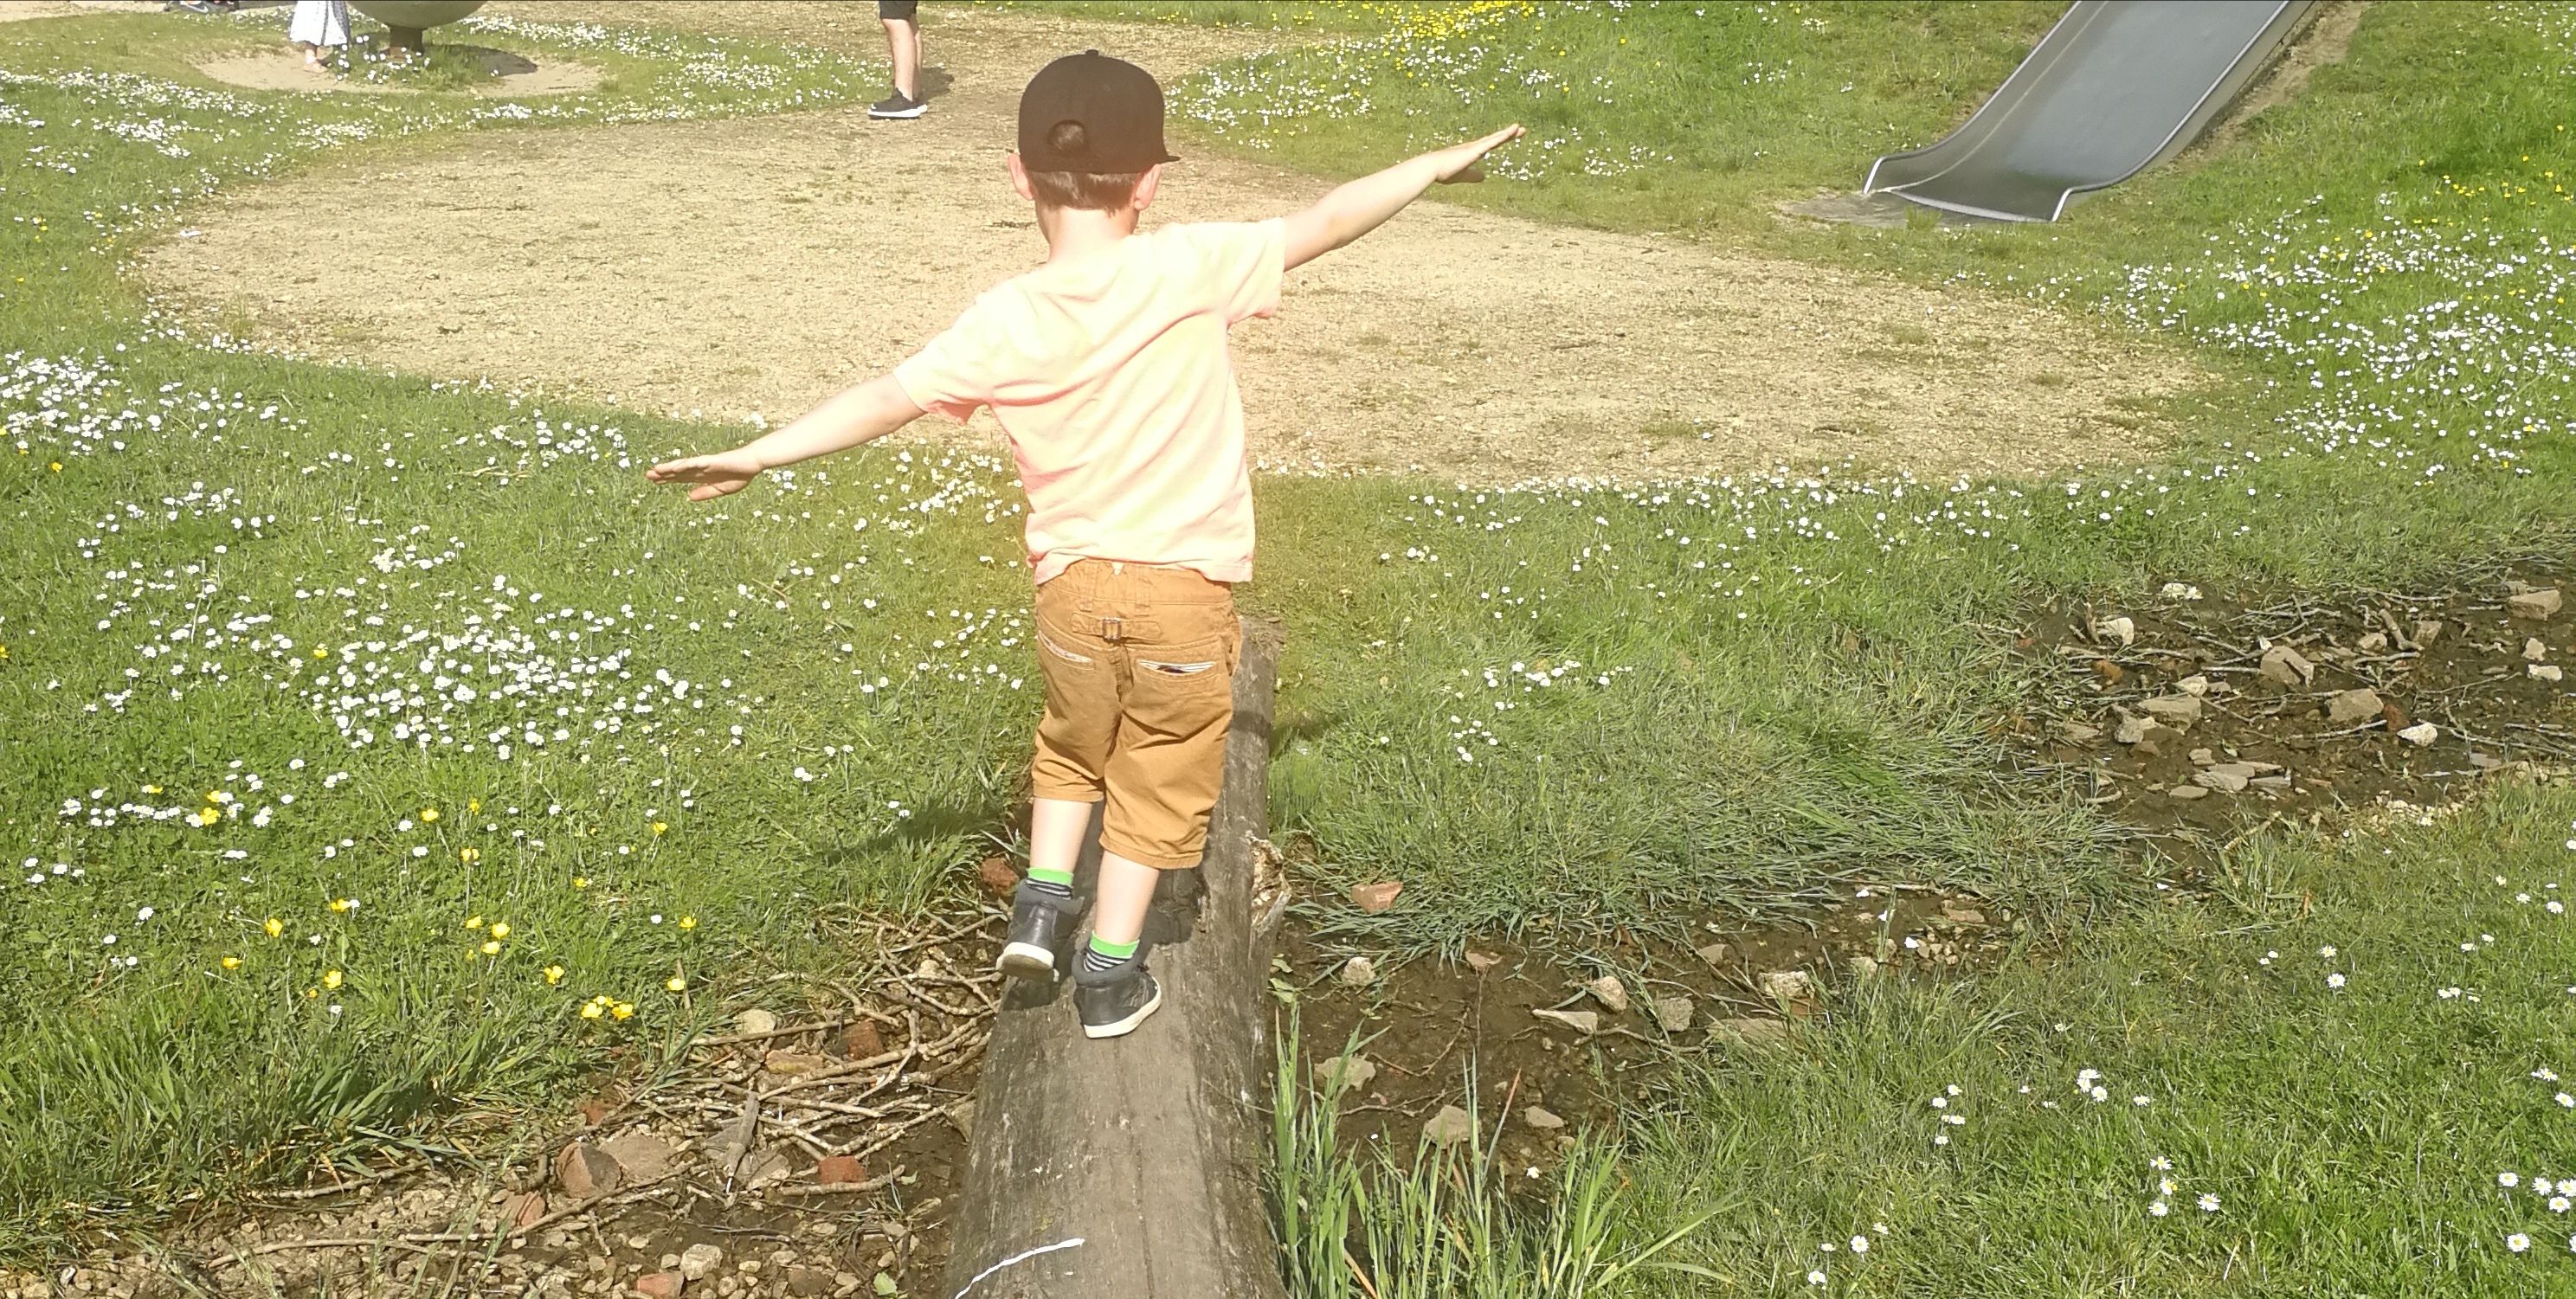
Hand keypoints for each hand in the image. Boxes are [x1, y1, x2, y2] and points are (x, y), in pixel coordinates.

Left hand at [646, 448, 763, 500]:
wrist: (753, 463)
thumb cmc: (739, 475)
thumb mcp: (721, 490)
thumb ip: (705, 493)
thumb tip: (688, 497)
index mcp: (702, 476)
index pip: (681, 478)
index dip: (667, 480)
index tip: (654, 482)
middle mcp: (700, 468)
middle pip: (678, 472)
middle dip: (663, 474)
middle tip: (647, 475)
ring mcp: (705, 463)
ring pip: (683, 466)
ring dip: (670, 468)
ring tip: (656, 470)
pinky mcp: (712, 460)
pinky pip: (696, 462)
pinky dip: (685, 464)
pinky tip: (675, 467)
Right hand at [1431, 123, 1523, 184]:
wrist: (1432, 168)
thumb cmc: (1443, 172)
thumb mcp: (1462, 175)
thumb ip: (1473, 176)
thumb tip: (1484, 176)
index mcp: (1471, 152)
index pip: (1490, 144)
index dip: (1501, 140)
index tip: (1511, 136)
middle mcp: (1474, 146)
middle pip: (1495, 139)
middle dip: (1508, 134)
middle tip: (1521, 130)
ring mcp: (1475, 147)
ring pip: (1495, 138)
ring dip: (1508, 133)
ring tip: (1520, 129)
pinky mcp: (1475, 150)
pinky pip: (1493, 142)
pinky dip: (1503, 136)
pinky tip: (1513, 131)